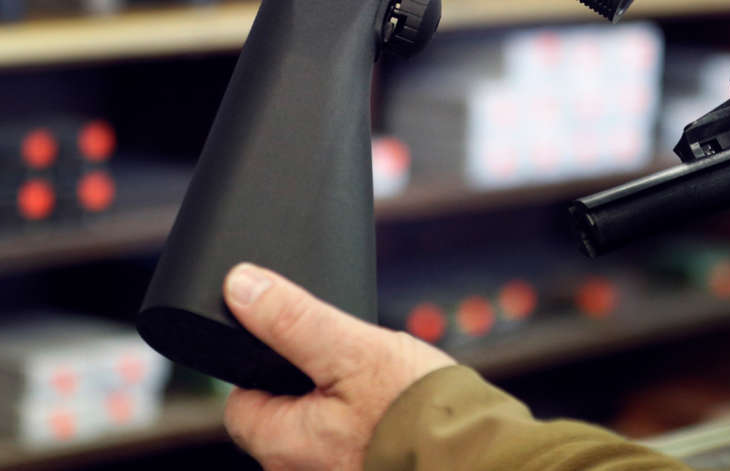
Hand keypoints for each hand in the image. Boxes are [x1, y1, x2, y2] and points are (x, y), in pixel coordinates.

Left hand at [221, 263, 455, 470]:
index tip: (307, 352)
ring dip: (343, 410)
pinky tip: (393, 415)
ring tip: (382, 393)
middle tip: (356, 372)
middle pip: (282, 416)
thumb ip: (293, 319)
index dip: (270, 365)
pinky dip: (367, 429)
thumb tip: (241, 286)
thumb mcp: (352, 349)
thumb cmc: (417, 409)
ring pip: (320, 431)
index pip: (242, 398)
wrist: (477, 453)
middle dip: (314, 388)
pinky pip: (349, 446)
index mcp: (279, 445)